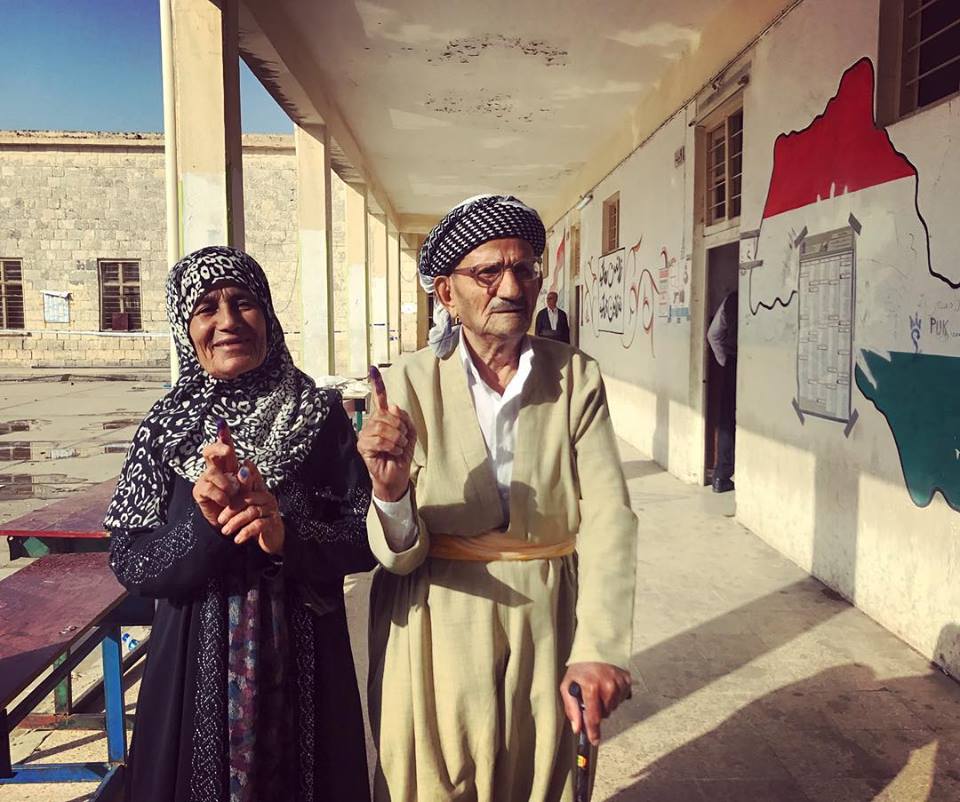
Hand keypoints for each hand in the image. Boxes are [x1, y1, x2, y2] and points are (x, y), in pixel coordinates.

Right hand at [192, 418, 239, 525]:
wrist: (230, 523)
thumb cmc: (240, 503)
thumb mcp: (247, 490)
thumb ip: (247, 479)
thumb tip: (244, 466)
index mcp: (227, 465)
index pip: (225, 447)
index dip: (223, 435)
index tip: (222, 423)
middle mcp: (214, 469)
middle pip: (209, 451)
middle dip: (219, 448)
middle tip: (230, 452)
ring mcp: (205, 479)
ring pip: (212, 472)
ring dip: (226, 483)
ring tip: (232, 494)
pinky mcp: (199, 491)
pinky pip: (209, 488)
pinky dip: (220, 495)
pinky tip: (226, 502)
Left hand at [217, 461, 284, 554]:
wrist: (271, 538)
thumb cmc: (256, 520)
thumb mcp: (246, 506)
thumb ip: (239, 493)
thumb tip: (232, 473)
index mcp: (259, 490)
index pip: (255, 478)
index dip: (251, 470)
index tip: (244, 461)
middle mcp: (267, 497)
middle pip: (247, 498)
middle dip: (231, 509)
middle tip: (220, 520)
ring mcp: (271, 509)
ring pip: (251, 512)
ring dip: (235, 522)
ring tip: (225, 531)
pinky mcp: (272, 523)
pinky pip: (257, 525)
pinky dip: (245, 532)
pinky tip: (237, 539)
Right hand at [357, 366, 415, 501]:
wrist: (397, 474)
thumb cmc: (401, 454)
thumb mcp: (409, 433)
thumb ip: (403, 418)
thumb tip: (390, 405)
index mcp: (382, 418)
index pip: (379, 399)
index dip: (377, 385)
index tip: (374, 369)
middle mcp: (372, 423)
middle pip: (385, 415)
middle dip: (400, 428)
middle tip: (402, 440)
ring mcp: (365, 434)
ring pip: (383, 427)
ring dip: (397, 439)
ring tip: (398, 447)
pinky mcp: (363, 446)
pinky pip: (379, 440)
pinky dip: (391, 447)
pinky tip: (392, 452)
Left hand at [561, 662, 632, 744]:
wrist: (596, 648)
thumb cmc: (580, 667)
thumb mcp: (567, 685)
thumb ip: (571, 708)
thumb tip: (577, 727)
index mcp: (592, 687)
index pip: (594, 717)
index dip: (593, 732)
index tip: (594, 741)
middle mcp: (608, 686)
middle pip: (605, 714)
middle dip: (597, 710)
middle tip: (591, 697)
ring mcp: (619, 683)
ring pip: (613, 708)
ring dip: (606, 703)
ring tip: (599, 689)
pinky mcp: (627, 680)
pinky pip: (621, 698)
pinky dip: (614, 696)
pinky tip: (608, 686)